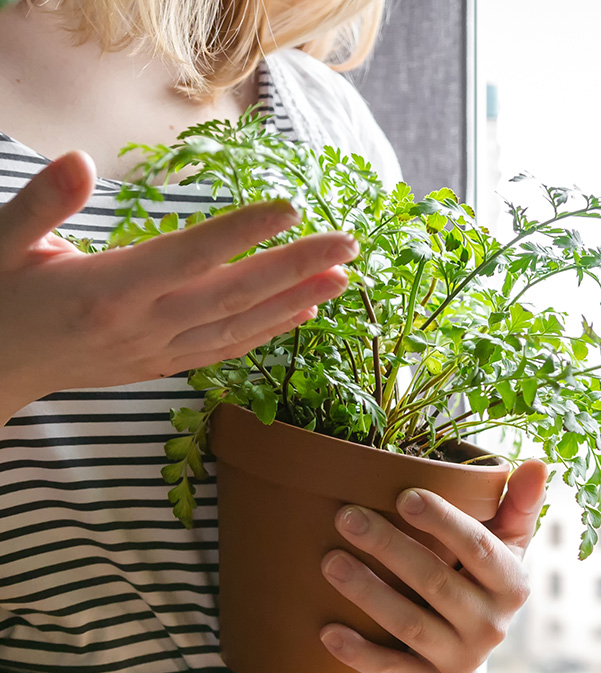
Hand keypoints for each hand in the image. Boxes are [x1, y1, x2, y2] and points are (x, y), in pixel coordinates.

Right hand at [0, 150, 352, 414]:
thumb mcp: (1, 244)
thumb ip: (41, 204)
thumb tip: (78, 160)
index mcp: (107, 290)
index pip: (189, 256)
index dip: (242, 233)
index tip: (291, 209)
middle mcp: (142, 325)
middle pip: (232, 294)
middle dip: (294, 268)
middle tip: (348, 243)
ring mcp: (156, 351)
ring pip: (237, 328)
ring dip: (293, 303)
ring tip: (341, 278)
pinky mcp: (161, 365)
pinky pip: (224, 350)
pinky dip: (265, 334)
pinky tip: (299, 314)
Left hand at [319, 459, 547, 672]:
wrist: (468, 636)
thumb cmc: (479, 572)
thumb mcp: (505, 540)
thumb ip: (518, 503)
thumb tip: (538, 465)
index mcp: (511, 584)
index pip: (479, 548)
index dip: (443, 521)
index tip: (405, 495)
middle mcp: (493, 626)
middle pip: (436, 582)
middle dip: (388, 547)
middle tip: (346, 517)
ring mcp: (464, 661)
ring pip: (410, 625)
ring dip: (368, 593)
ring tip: (329, 561)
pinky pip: (394, 672)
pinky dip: (361, 654)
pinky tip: (328, 630)